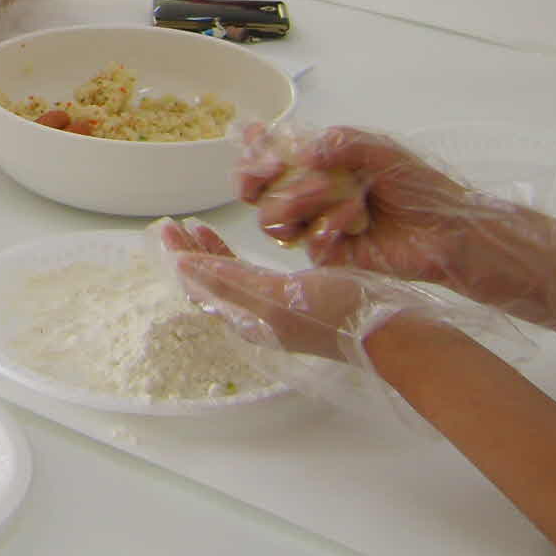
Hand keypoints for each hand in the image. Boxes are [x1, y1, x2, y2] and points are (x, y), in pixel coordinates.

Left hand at [158, 219, 409, 365]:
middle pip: (211, 282)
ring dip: (211, 253)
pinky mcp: (295, 300)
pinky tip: (239, 244)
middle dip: (190, 252)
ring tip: (198, 228)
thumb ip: (230, 281)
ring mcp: (276, 310)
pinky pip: (253, 277)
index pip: (200, 286)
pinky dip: (237, 257)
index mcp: (248, 318)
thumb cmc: (337, 313)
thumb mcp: (278, 296)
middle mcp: (257, 317)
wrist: (389, 331)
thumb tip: (184, 267)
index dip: (180, 256)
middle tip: (173, 223)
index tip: (166, 227)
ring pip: (230, 279)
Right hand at [237, 123, 555, 323]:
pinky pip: (308, 243)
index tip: (255, 138)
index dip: (251, 149)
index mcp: (317, 166)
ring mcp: (315, 227)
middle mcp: (309, 197)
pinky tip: (355, 222)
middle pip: (255, 190)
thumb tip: (302, 152)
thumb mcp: (382, 150)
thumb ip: (342, 142)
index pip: (268, 156)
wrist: (450, 231)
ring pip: (271, 219)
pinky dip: (327, 227)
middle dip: (254, 176)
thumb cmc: (420, 187)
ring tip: (331, 192)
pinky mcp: (329, 257)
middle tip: (271, 168)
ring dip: (295, 199)